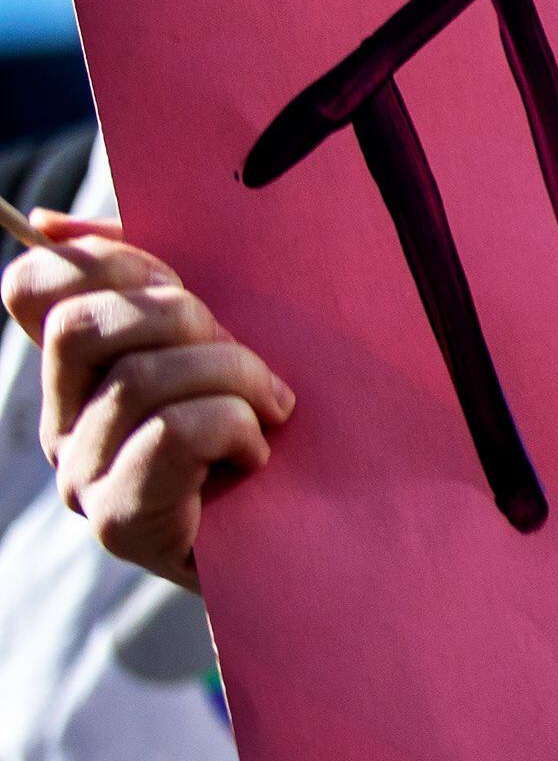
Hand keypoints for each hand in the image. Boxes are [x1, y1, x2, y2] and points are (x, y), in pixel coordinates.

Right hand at [6, 218, 290, 589]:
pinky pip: (172, 433)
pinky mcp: (119, 522)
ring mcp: (82, 476)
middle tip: (244, 357)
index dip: (108, 264)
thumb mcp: (224, 338)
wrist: (323, 537)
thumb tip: (44, 223)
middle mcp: (62, 424)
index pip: (32, 289)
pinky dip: (234, 428)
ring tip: (270, 410)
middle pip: (83, 325)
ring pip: (142, 378)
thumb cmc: (283, 425)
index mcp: (80, 371)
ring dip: (235, 377)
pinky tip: (256, 456)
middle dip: (184, 319)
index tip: (179, 286)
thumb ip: (151, 283)